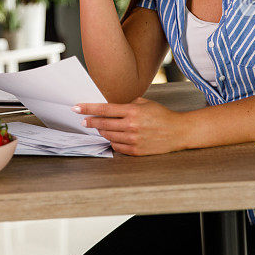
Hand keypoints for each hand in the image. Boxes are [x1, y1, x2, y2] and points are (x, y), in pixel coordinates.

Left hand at [73, 97, 188, 155]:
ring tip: (100, 127)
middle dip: (90, 122)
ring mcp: (133, 140)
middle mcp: (131, 126)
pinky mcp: (136, 151)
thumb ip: (126, 104)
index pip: (104, 109)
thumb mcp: (145, 103)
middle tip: (83, 120)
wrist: (178, 132)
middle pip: (102, 124)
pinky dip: (112, 141)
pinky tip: (114, 137)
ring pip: (108, 136)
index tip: (76, 108)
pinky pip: (116, 147)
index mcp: (133, 111)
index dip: (88, 108)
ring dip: (102, 131)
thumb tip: (108, 108)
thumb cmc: (161, 115)